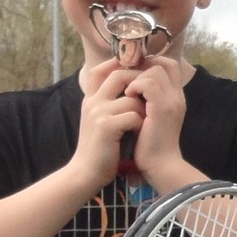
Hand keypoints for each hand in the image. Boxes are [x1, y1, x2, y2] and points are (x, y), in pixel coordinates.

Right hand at [69, 57, 142, 189]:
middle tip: (150, 94)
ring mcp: (98, 112)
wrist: (86, 173)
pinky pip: (133, 115)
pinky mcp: (106, 126)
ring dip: (143, 109)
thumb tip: (129, 90)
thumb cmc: (98, 149)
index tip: (134, 69)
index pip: (100, 69)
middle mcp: (92, 101)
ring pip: (131, 97)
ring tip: (144, 121)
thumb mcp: (98, 121)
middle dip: (138, 81)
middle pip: (118, 74)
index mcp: (90, 99)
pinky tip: (139, 133)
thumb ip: (107, 104)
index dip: (117, 63)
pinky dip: (140, 123)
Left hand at [123, 55, 193, 189]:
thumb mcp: (149, 119)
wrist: (160, 167)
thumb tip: (129, 88)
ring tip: (127, 91)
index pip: (169, 66)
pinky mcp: (163, 108)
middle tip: (128, 78)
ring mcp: (172, 101)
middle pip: (164, 64)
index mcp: (175, 98)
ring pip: (155, 70)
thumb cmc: (150, 147)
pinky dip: (136, 85)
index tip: (133, 73)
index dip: (151, 63)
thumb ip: (146, 102)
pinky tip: (127, 96)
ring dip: (137, 77)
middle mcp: (177, 96)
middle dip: (143, 66)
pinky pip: (149, 83)